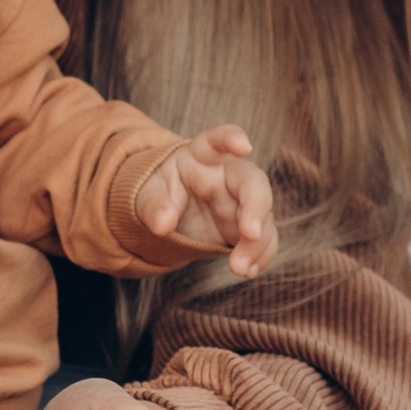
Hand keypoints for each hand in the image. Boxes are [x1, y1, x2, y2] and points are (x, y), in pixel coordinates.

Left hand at [134, 125, 274, 276]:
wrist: (166, 212)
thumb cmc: (159, 192)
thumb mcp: (146, 195)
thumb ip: (154, 206)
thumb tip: (162, 224)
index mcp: (202, 157)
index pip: (217, 140)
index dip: (231, 138)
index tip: (243, 145)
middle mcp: (229, 176)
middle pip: (253, 183)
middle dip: (256, 207)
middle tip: (250, 233)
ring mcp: (242, 203)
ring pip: (263, 217)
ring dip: (257, 244)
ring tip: (240, 269)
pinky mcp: (246, 228)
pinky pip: (263, 241)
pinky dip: (259, 257)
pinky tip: (247, 271)